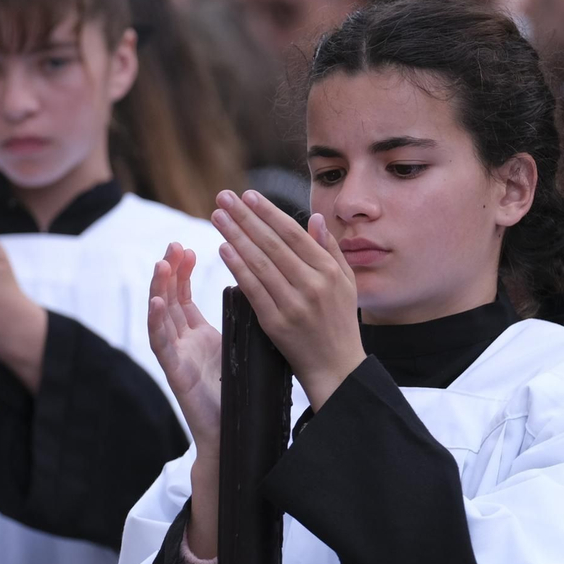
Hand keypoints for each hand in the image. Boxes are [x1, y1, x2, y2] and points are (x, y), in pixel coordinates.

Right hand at [148, 242, 223, 455]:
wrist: (236, 434)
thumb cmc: (241, 394)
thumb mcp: (242, 348)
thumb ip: (243, 323)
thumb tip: (256, 291)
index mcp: (199, 336)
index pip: (184, 297)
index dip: (182, 272)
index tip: (185, 247)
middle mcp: (183, 343)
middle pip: (169, 300)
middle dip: (169, 272)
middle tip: (172, 246)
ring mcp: (177, 358)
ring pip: (161, 318)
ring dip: (158, 290)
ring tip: (161, 264)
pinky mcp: (176, 374)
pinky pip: (161, 345)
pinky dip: (156, 323)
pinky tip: (156, 302)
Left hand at [210, 190, 364, 409]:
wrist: (337, 368)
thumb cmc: (340, 322)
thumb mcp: (346, 283)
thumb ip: (330, 249)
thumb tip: (315, 218)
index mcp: (329, 271)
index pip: (293, 234)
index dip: (268, 212)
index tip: (248, 195)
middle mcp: (313, 284)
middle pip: (272, 243)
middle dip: (245, 217)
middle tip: (224, 197)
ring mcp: (294, 304)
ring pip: (259, 263)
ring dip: (235, 236)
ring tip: (217, 216)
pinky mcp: (277, 323)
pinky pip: (253, 290)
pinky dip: (238, 268)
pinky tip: (223, 249)